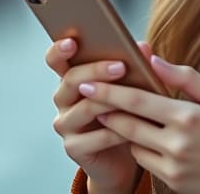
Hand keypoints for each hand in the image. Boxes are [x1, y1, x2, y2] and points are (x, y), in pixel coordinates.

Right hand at [46, 38, 154, 193]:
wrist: (125, 158)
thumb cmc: (128, 114)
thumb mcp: (132, 87)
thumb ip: (135, 66)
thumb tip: (143, 47)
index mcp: (73, 78)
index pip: (56, 60)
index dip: (59, 49)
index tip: (72, 42)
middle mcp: (63, 99)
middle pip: (71, 80)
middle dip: (96, 71)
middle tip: (122, 66)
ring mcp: (66, 124)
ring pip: (85, 108)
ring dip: (110, 101)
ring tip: (132, 97)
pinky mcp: (74, 148)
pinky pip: (95, 137)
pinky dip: (116, 131)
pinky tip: (134, 128)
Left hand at [79, 55, 199, 193]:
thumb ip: (186, 78)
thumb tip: (154, 59)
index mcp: (189, 117)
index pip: (138, 100)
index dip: (109, 90)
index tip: (88, 82)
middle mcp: (177, 144)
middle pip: (126, 124)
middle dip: (104, 109)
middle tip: (87, 96)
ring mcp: (174, 167)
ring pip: (133, 145)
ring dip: (123, 130)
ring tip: (115, 114)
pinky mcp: (174, 184)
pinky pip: (146, 163)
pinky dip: (141, 148)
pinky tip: (143, 137)